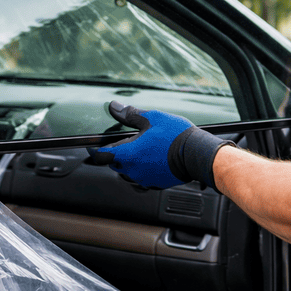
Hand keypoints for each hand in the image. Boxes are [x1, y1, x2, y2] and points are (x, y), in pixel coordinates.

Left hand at [91, 101, 233, 189]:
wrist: (197, 154)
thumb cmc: (176, 135)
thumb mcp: (152, 117)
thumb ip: (130, 114)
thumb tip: (114, 106)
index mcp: (128, 153)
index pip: (101, 156)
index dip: (95, 150)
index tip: (93, 146)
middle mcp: (133, 170)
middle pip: (114, 163)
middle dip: (116, 153)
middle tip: (126, 140)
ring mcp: (144, 178)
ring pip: (128, 171)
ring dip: (130, 161)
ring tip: (143, 148)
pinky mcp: (154, 183)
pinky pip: (141, 176)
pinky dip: (142, 168)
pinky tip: (153, 157)